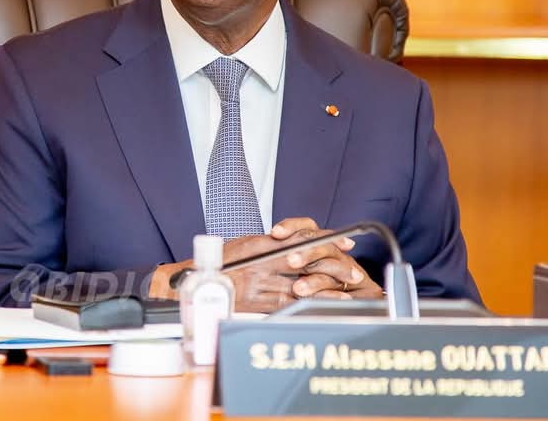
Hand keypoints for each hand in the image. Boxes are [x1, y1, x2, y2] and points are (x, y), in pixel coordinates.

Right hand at [147, 218, 381, 310]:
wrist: (194, 284)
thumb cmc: (218, 262)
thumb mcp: (245, 245)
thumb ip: (269, 244)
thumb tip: (293, 241)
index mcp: (261, 246)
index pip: (300, 240)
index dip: (327, 242)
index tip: (346, 243)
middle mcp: (263, 264)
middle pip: (306, 264)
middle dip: (333, 267)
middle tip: (353, 273)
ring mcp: (261, 285)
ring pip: (302, 286)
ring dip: (327, 290)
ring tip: (348, 293)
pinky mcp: (258, 304)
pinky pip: (287, 305)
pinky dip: (308, 306)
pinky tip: (323, 308)